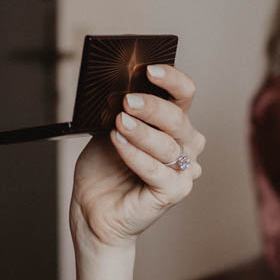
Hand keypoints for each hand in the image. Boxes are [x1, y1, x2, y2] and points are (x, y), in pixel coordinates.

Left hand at [71, 65, 205, 252]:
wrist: (94, 210)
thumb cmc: (104, 169)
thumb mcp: (108, 130)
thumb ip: (120, 112)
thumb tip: (119, 89)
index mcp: (174, 124)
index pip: (183, 95)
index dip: (172, 80)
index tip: (150, 69)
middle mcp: (185, 145)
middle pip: (178, 119)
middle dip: (152, 107)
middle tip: (127, 100)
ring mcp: (183, 170)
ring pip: (168, 145)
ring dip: (141, 132)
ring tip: (119, 123)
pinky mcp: (174, 193)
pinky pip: (158, 171)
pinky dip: (136, 155)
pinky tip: (118, 142)